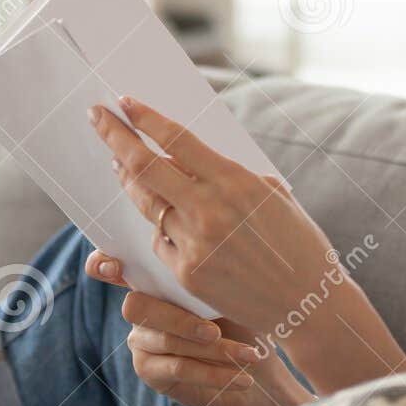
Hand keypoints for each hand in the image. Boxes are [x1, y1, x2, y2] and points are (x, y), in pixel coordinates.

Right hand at [85, 250, 311, 405]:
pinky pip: (178, 367)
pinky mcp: (149, 370)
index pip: (112, 264)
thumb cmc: (243, 323)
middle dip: (180, 319)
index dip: (103, 264)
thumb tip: (211, 268)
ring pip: (168, 340)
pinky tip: (242, 377)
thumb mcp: (230, 296)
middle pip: (138, 307)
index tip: (115, 268)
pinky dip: (214, 373)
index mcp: (155, 279)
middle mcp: (140, 306)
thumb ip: (209, 281)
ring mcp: (140, 339)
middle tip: (216, 331)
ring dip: (214, 350)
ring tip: (250, 356)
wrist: (256, 371)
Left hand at [88, 96, 348, 337]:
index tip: (124, 102)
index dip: (145, 118)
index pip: (176, 139)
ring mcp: (195, 243)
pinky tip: (163, 220)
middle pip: (145, 166)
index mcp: (235, 181)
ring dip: (128, 181)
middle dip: (114, 137)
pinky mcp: (187, 273)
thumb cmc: (298, 244)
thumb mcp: (273, 195)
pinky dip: (159, 227)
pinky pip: (160, 241)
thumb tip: (193, 157)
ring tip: (118, 164)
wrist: (308, 304)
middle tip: (97, 118)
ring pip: (146, 204)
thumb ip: (232, 174)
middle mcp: (209, 209)